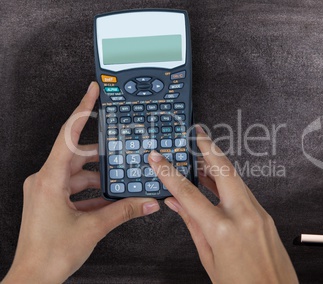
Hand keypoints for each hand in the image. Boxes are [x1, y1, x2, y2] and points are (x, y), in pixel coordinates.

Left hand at [2, 82, 159, 283]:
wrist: (33, 279)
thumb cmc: (50, 254)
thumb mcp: (93, 227)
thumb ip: (124, 211)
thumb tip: (148, 202)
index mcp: (49, 179)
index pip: (68, 135)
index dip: (82, 110)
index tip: (92, 92)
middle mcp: (44, 181)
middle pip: (76, 155)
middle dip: (100, 153)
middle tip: (118, 146)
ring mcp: (45, 191)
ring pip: (77, 174)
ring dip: (97, 178)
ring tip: (119, 180)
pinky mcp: (49, 202)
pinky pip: (73, 189)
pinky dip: (91, 192)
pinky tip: (108, 199)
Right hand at [148, 126, 297, 283]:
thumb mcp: (208, 258)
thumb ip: (192, 226)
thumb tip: (177, 204)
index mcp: (223, 230)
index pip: (189, 193)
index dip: (170, 173)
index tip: (159, 160)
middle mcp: (243, 216)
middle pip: (223, 170)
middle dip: (208, 147)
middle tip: (197, 133)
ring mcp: (258, 214)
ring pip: (235, 178)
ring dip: (218, 163)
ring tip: (202, 154)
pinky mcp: (266, 216)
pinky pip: (244, 190)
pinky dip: (228, 181)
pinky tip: (217, 180)